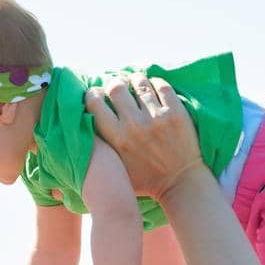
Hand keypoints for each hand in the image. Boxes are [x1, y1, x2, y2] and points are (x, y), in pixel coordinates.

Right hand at [82, 74, 204, 202]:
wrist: (181, 184)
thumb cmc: (145, 180)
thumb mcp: (116, 169)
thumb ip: (102, 148)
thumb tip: (84, 124)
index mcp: (116, 139)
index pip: (94, 103)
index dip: (93, 94)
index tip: (97, 94)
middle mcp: (135, 126)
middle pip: (116, 87)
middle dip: (114, 84)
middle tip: (118, 87)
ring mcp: (157, 118)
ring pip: (140, 82)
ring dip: (135, 80)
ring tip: (135, 83)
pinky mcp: (176, 113)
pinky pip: (161, 86)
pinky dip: (154, 83)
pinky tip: (152, 88)